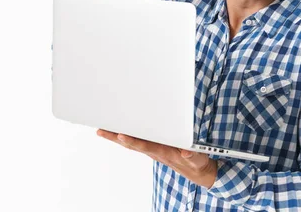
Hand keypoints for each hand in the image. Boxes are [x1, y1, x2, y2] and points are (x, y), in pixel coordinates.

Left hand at [96, 129, 217, 188]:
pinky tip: (117, 133)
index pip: (145, 146)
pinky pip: (137, 141)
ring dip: (117, 137)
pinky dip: (126, 137)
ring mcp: (154, 150)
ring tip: (103, 130)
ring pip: (132, 142)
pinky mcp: (155, 147)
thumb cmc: (196, 163)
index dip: (133, 141)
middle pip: (132, 143)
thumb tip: (185, 152)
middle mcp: (155, 151)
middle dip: (116, 137)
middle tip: (101, 130)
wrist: (198, 171)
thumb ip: (192, 155)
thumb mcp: (198, 160)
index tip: (121, 135)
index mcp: (164, 152)